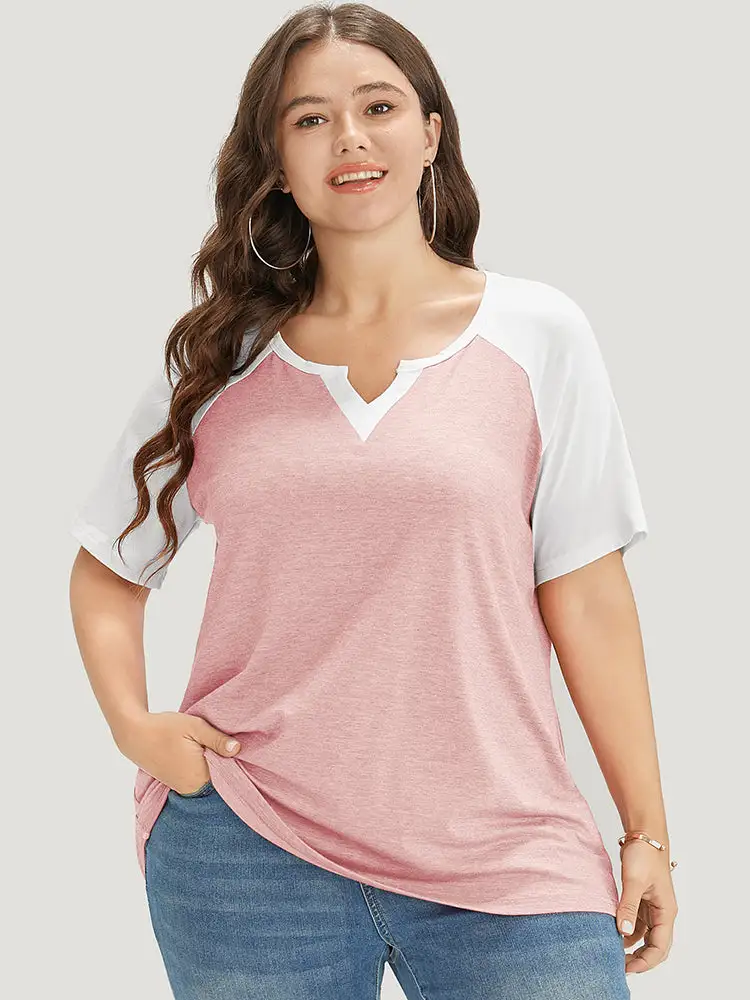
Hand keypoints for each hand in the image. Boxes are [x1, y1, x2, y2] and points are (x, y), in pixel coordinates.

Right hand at [114, 710, 241, 794]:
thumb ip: (217, 740)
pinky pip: (196, 777)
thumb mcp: (195, 727)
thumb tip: (238, 749)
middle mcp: (192, 788)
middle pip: (218, 777)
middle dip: (222, 761)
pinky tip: (198, 752)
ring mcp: (183, 787)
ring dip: (210, 763)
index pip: (228, 774)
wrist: (135, 734)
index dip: (233, 760)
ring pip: (207, 777)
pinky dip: (200, 766)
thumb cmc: (165, 729)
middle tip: (222, 741)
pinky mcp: (176, 783)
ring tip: (207, 745)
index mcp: (200, 777)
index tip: (234, 745)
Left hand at [616, 839, 677, 974]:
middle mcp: (662, 913)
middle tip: (619, 964)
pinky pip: (636, 922)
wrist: (643, 834)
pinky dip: (626, 930)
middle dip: (639, 958)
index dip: (646, 962)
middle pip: (655, 946)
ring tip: (613, 951)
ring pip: (645, 936)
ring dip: (632, 946)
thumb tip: (622, 932)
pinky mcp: (642, 900)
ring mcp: (652, 907)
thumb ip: (628, 906)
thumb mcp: (634, 881)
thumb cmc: (644, 854)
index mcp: (666, 912)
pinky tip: (613, 932)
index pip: (660, 947)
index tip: (627, 968)